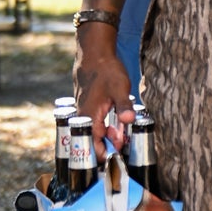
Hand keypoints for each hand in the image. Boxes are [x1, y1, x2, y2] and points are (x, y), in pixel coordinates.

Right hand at [73, 28, 135, 149]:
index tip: (118, 156)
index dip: (106, 153)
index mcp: (90, 116)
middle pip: (92, 141)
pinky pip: (92, 123)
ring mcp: (82, 111)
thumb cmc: (106, 70)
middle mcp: (83, 117)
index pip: (94, 144)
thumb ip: (124, 106)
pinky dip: (102, 128)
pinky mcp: (85, 106)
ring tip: (120, 137)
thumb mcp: (120, 88)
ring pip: (92, 132)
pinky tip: (115, 125)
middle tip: (122, 147)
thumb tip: (129, 121)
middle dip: (106, 147)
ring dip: (105, 137)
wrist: (94, 54)